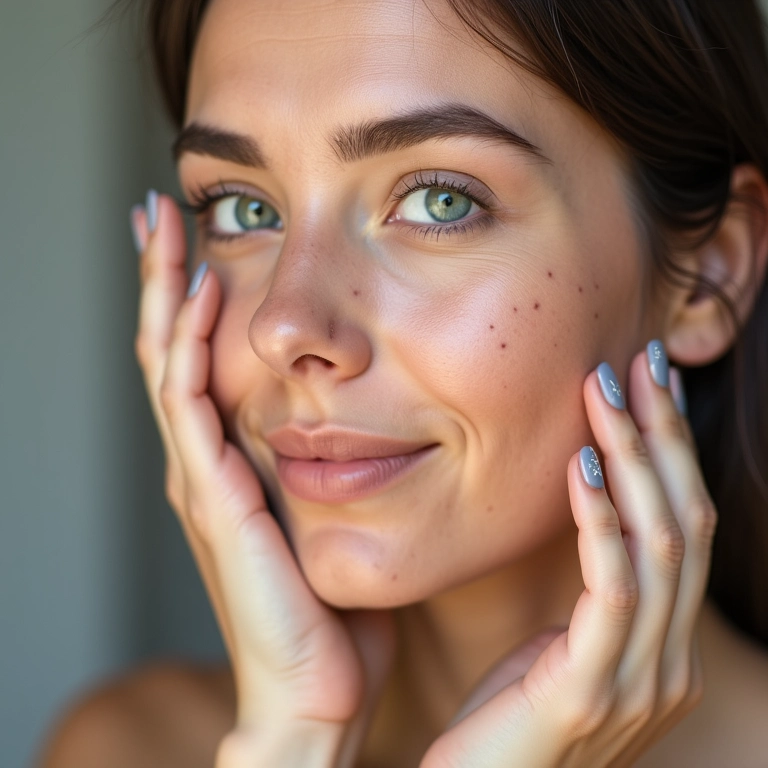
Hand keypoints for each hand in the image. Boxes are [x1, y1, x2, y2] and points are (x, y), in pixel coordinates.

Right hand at [132, 193, 395, 762]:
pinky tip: (202, 290)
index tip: (201, 236)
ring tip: (161, 225)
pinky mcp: (214, 497)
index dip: (195, 300)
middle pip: (175, 348)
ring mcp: (204, 477)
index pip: (202, 363)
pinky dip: (189, 344)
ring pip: (172, 362)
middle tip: (160, 209)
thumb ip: (332, 471)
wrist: (317, 688)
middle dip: (166, 276)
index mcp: (234, 464)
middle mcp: (207, 462)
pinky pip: (192, 403)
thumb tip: (364, 424)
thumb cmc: (333, 610)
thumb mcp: (334, 521)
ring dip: (167, 291)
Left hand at [419, 346, 715, 767]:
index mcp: (660, 648)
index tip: (649, 387)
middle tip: (640, 364)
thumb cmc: (504, 720)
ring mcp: (638, 682)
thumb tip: (589, 510)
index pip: (683, 530)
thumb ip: (589, 596)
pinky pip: (611, 590)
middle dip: (666, 437)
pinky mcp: (589, 693)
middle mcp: (667, 662)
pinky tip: (583, 467)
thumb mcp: (556, 647)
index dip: (672, 454)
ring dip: (636, 459)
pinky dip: (602, 521)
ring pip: (660, 545)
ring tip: (606, 392)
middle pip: (686, 523)